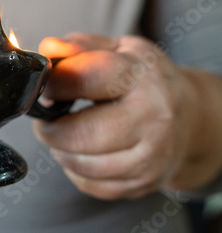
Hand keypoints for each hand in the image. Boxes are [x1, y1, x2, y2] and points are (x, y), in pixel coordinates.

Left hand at [33, 33, 201, 199]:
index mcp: (142, 77)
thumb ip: (79, 47)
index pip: (83, 80)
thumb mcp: (117, 49)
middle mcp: (154, 119)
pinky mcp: (146, 183)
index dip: (52, 85)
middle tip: (46, 119)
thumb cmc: (142, 78)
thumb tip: (47, 50)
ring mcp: (153, 156)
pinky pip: (92, 185)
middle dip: (50, 129)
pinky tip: (82, 153)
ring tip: (64, 134)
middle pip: (79, 135)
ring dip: (61, 151)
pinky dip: (76, 171)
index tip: (43, 88)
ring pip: (83, 166)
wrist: (189, 116)